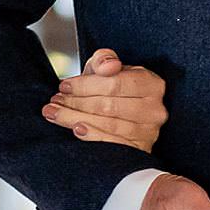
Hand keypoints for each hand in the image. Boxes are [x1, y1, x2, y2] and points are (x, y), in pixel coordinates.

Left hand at [41, 48, 169, 152]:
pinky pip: (114, 144)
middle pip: (109, 106)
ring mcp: (150, 132)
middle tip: (54, 101)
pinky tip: (76, 129)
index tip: (63, 85)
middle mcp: (155, 110)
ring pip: (108, 125)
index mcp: (152, 84)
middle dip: (76, 103)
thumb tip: (109, 66)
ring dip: (76, 119)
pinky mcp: (140, 150)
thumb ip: (105, 59)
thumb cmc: (112, 86)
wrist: (119, 110)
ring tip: (55, 113)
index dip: (85, 85)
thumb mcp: (107, 67)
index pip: (115, 84)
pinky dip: (93, 137)